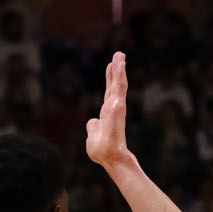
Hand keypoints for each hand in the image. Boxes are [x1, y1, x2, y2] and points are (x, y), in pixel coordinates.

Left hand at [84, 51, 137, 171]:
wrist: (108, 157)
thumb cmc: (102, 150)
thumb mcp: (93, 136)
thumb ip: (93, 127)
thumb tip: (91, 122)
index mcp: (107, 113)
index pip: (109, 92)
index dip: (110, 79)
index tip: (111, 66)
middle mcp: (113, 107)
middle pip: (115, 85)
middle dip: (117, 70)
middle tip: (119, 54)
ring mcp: (117, 106)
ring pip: (118, 83)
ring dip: (119, 69)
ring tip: (120, 55)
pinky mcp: (118, 106)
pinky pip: (119, 87)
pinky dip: (120, 75)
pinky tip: (120, 65)